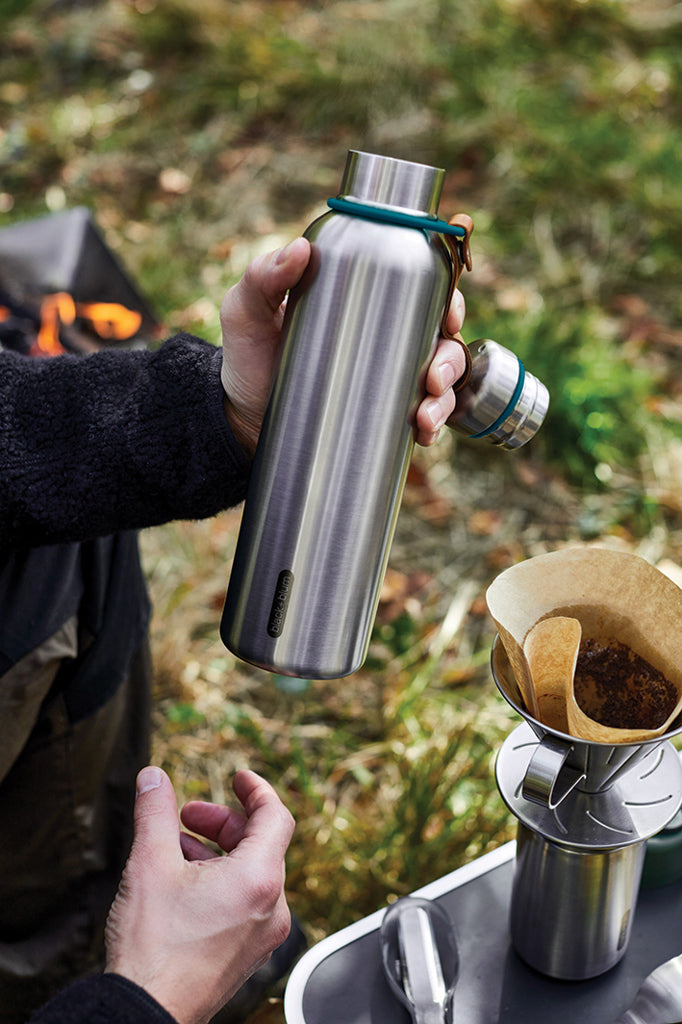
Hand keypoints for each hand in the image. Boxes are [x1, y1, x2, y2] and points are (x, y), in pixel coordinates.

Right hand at [105, 766, 294, 1023]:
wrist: (145, 1014)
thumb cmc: (153, 949)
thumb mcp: (148, 863)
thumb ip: (155, 812)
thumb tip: (154, 778)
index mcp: (259, 879)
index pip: (276, 816)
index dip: (256, 790)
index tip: (239, 778)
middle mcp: (272, 908)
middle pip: (261, 843)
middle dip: (222, 823)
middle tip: (187, 817)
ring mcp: (263, 935)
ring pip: (252, 874)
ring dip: (217, 852)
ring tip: (175, 848)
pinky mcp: (248, 954)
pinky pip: (247, 903)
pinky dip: (221, 882)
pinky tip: (183, 884)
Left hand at [220, 239, 466, 454]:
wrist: (241, 419)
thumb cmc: (248, 356)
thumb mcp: (247, 311)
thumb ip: (262, 278)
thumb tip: (300, 249)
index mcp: (365, 301)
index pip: (422, 289)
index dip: (449, 298)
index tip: (449, 315)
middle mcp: (386, 339)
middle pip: (442, 339)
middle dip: (450, 358)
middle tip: (432, 376)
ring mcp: (388, 380)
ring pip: (440, 382)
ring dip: (445, 397)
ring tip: (425, 412)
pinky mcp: (383, 417)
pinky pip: (424, 419)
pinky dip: (433, 426)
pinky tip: (423, 433)